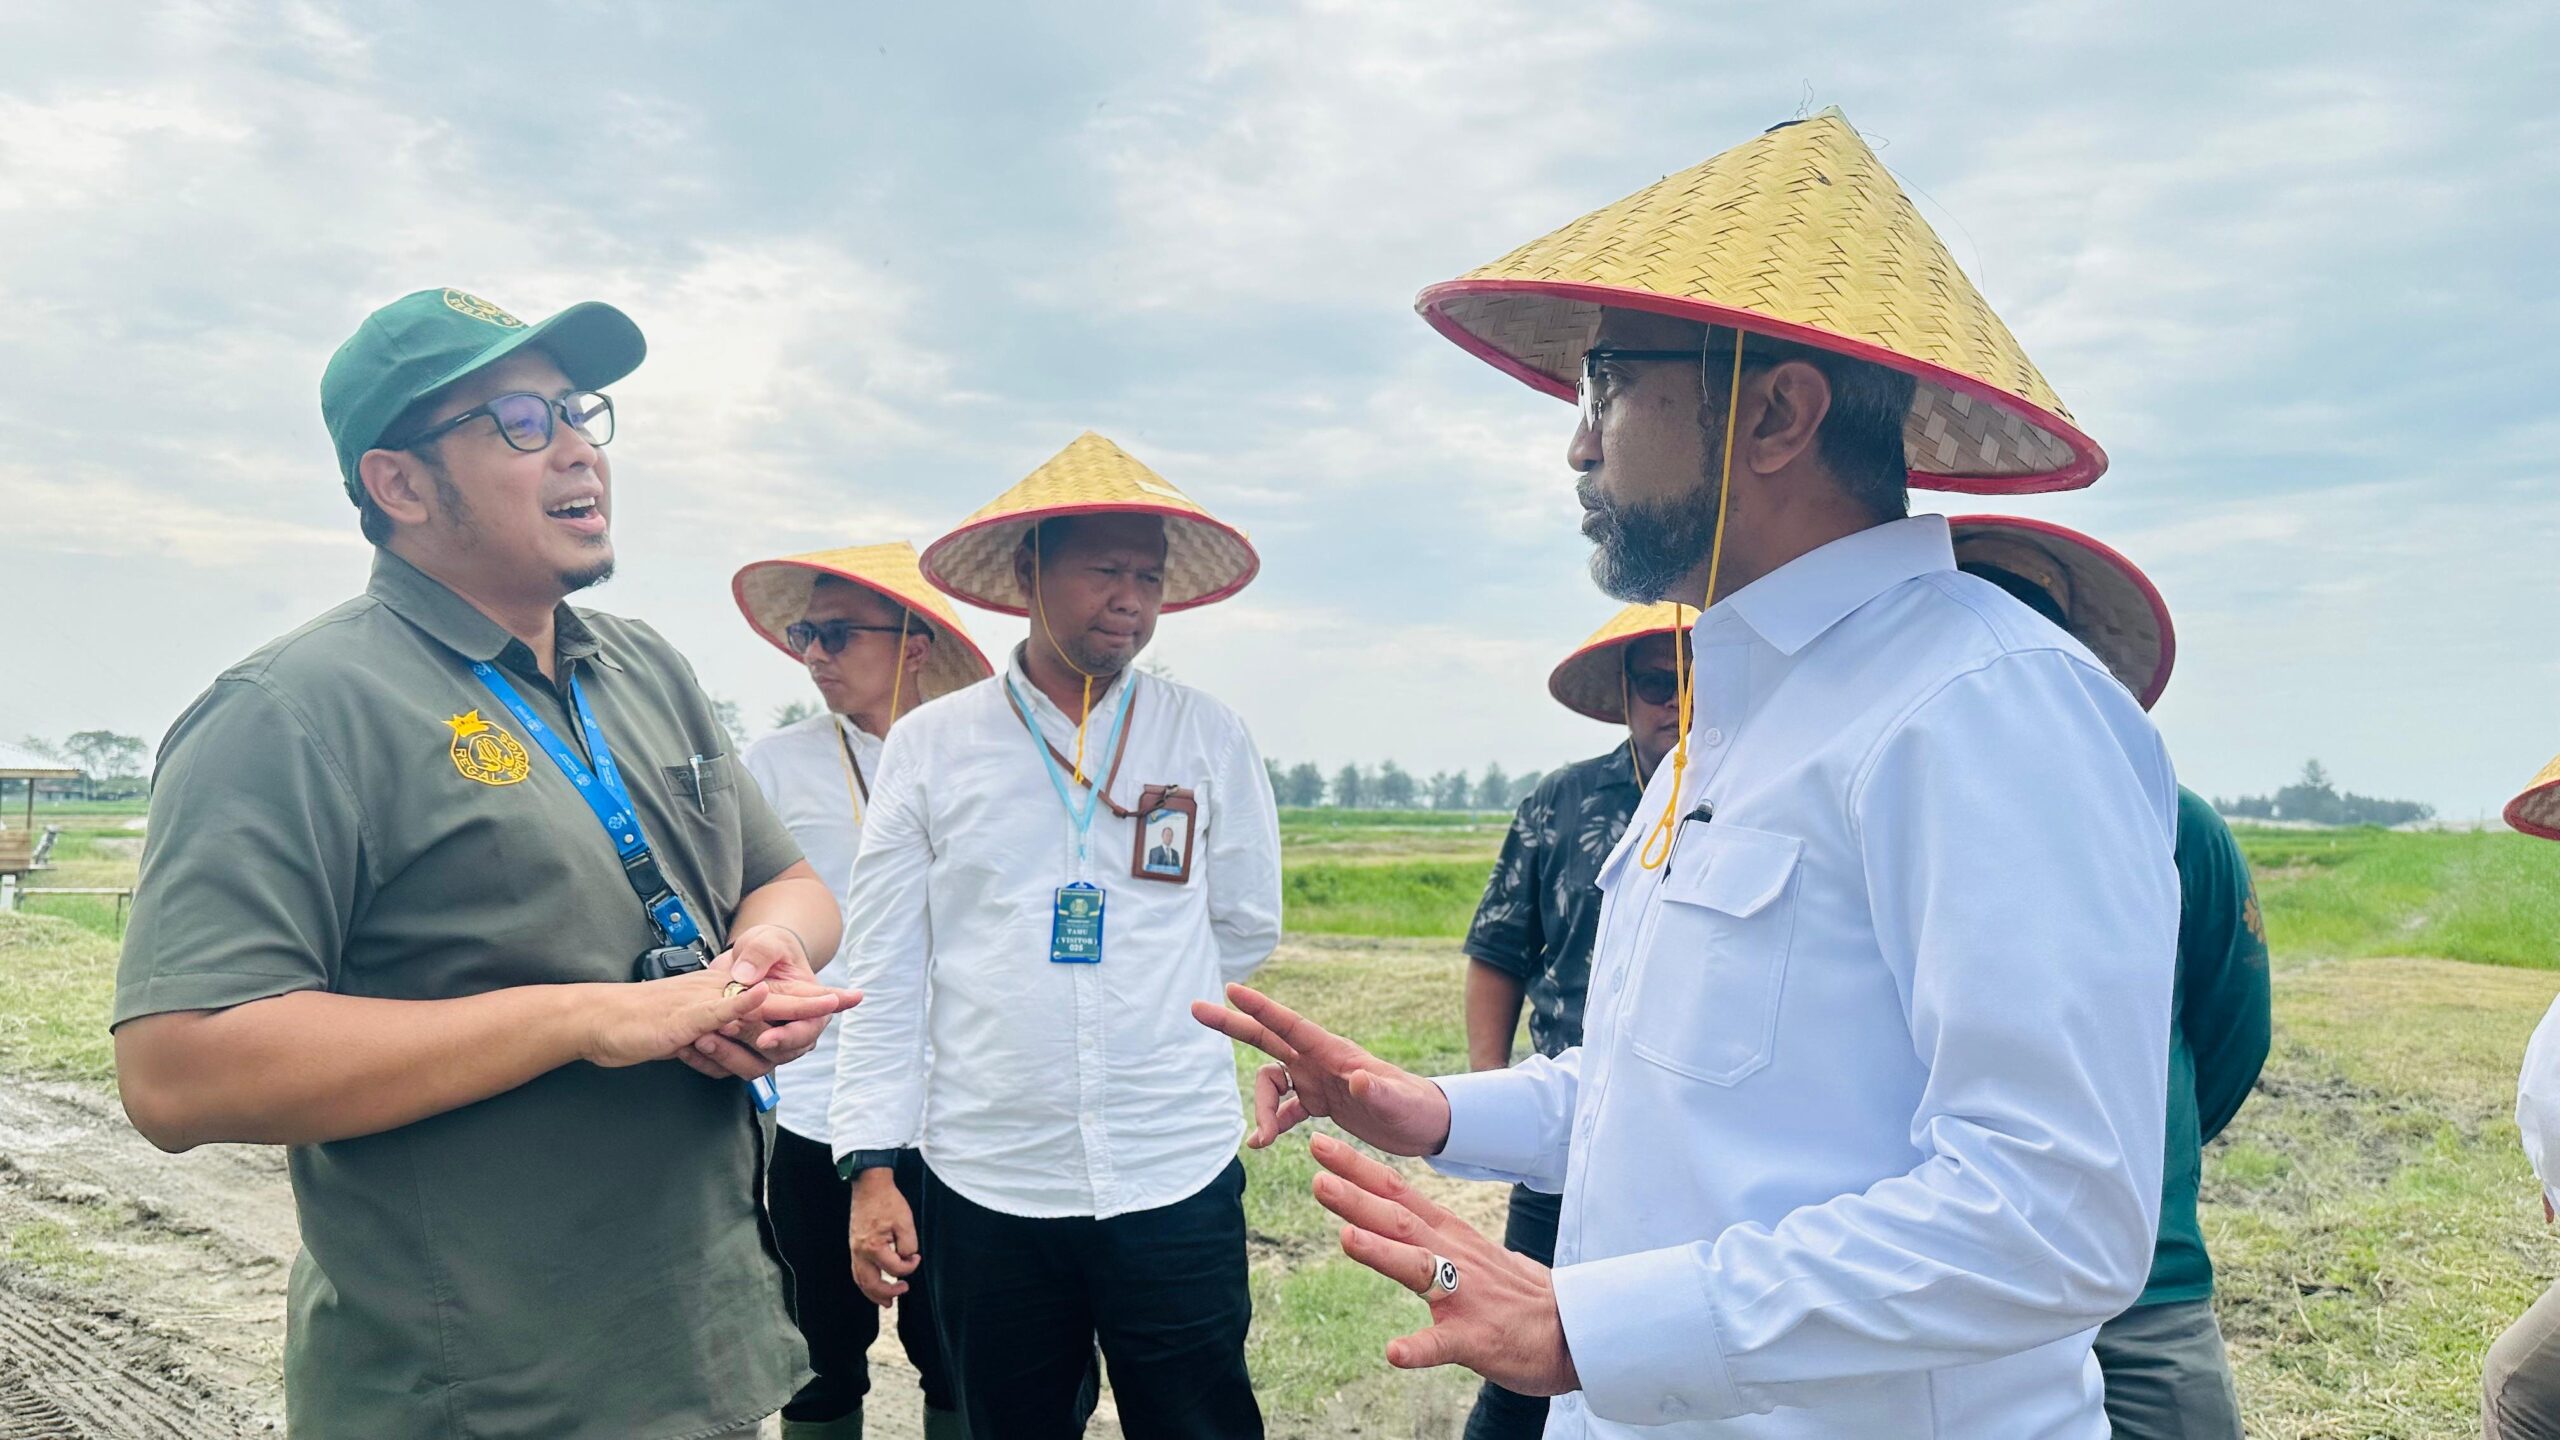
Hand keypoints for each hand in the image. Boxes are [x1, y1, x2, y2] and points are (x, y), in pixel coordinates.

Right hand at [580, 968, 835, 1070]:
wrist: (600, 1022)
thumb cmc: (641, 1029)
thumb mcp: (688, 1032)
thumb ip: (718, 1033)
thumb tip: (743, 1044)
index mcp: (721, 999)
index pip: (772, 997)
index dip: (808, 998)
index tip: (844, 998)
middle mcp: (717, 996)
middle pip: (776, 995)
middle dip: (816, 998)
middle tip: (853, 996)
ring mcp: (704, 1003)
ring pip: (757, 1001)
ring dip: (792, 1002)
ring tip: (829, 1001)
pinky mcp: (687, 1015)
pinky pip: (719, 1007)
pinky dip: (743, 1003)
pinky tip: (765, 997)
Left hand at [681, 926, 858, 1080]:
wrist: (745, 960)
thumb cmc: (767, 949)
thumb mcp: (767, 940)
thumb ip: (760, 954)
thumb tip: (748, 976)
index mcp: (809, 1004)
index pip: (808, 1029)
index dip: (788, 1037)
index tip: (765, 1038)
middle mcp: (791, 1029)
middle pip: (781, 1053)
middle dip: (750, 1041)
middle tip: (726, 1027)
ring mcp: (768, 1042)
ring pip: (754, 1065)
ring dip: (728, 1054)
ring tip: (703, 1038)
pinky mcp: (744, 1050)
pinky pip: (728, 1068)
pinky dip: (709, 1060)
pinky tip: (691, 1046)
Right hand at [849, 1166, 921, 1305]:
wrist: (869, 1186)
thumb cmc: (888, 1202)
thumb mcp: (905, 1221)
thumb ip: (908, 1244)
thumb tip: (907, 1259)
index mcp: (874, 1247)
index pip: (894, 1268)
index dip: (909, 1266)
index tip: (917, 1258)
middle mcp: (860, 1252)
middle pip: (870, 1283)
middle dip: (886, 1293)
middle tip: (901, 1294)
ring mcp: (854, 1249)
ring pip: (860, 1280)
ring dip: (873, 1293)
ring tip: (886, 1301)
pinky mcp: (854, 1245)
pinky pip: (857, 1270)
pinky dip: (865, 1282)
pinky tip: (874, 1284)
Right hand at [1191, 983, 1451, 1155]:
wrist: (1426, 1124)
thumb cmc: (1416, 1108)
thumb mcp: (1399, 1103)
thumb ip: (1379, 1091)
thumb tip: (1358, 1077)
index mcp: (1335, 1053)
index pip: (1291, 1025)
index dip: (1262, 1009)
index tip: (1232, 990)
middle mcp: (1319, 1061)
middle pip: (1267, 1037)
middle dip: (1233, 1024)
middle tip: (1196, 1009)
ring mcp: (1316, 1079)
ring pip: (1269, 1083)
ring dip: (1259, 1109)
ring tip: (1261, 1140)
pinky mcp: (1319, 1101)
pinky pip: (1282, 1110)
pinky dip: (1269, 1124)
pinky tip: (1261, 1145)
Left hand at [1310, 1134, 1578, 1396]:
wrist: (1573, 1330)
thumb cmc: (1515, 1293)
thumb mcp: (1469, 1250)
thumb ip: (1428, 1234)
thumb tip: (1388, 1214)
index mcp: (1450, 1236)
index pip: (1398, 1193)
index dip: (1359, 1169)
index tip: (1323, 1146)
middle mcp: (1454, 1257)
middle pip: (1400, 1220)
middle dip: (1357, 1199)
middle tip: (1318, 1178)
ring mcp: (1465, 1297)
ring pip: (1419, 1269)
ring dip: (1382, 1252)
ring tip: (1346, 1238)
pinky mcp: (1476, 1339)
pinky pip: (1443, 1344)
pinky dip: (1418, 1347)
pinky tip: (1395, 1352)